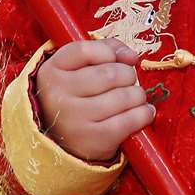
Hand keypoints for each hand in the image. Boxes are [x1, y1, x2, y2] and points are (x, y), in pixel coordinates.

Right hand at [34, 39, 152, 162]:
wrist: (61, 142)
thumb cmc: (75, 99)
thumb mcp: (76, 70)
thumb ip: (103, 51)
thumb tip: (131, 56)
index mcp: (52, 72)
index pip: (84, 51)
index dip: (109, 52)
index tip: (118, 60)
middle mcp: (58, 95)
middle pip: (109, 74)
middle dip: (128, 75)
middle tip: (128, 81)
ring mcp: (74, 119)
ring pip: (122, 97)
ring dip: (138, 95)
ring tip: (136, 97)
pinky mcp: (92, 140)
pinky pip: (128, 121)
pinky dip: (143, 114)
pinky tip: (143, 112)